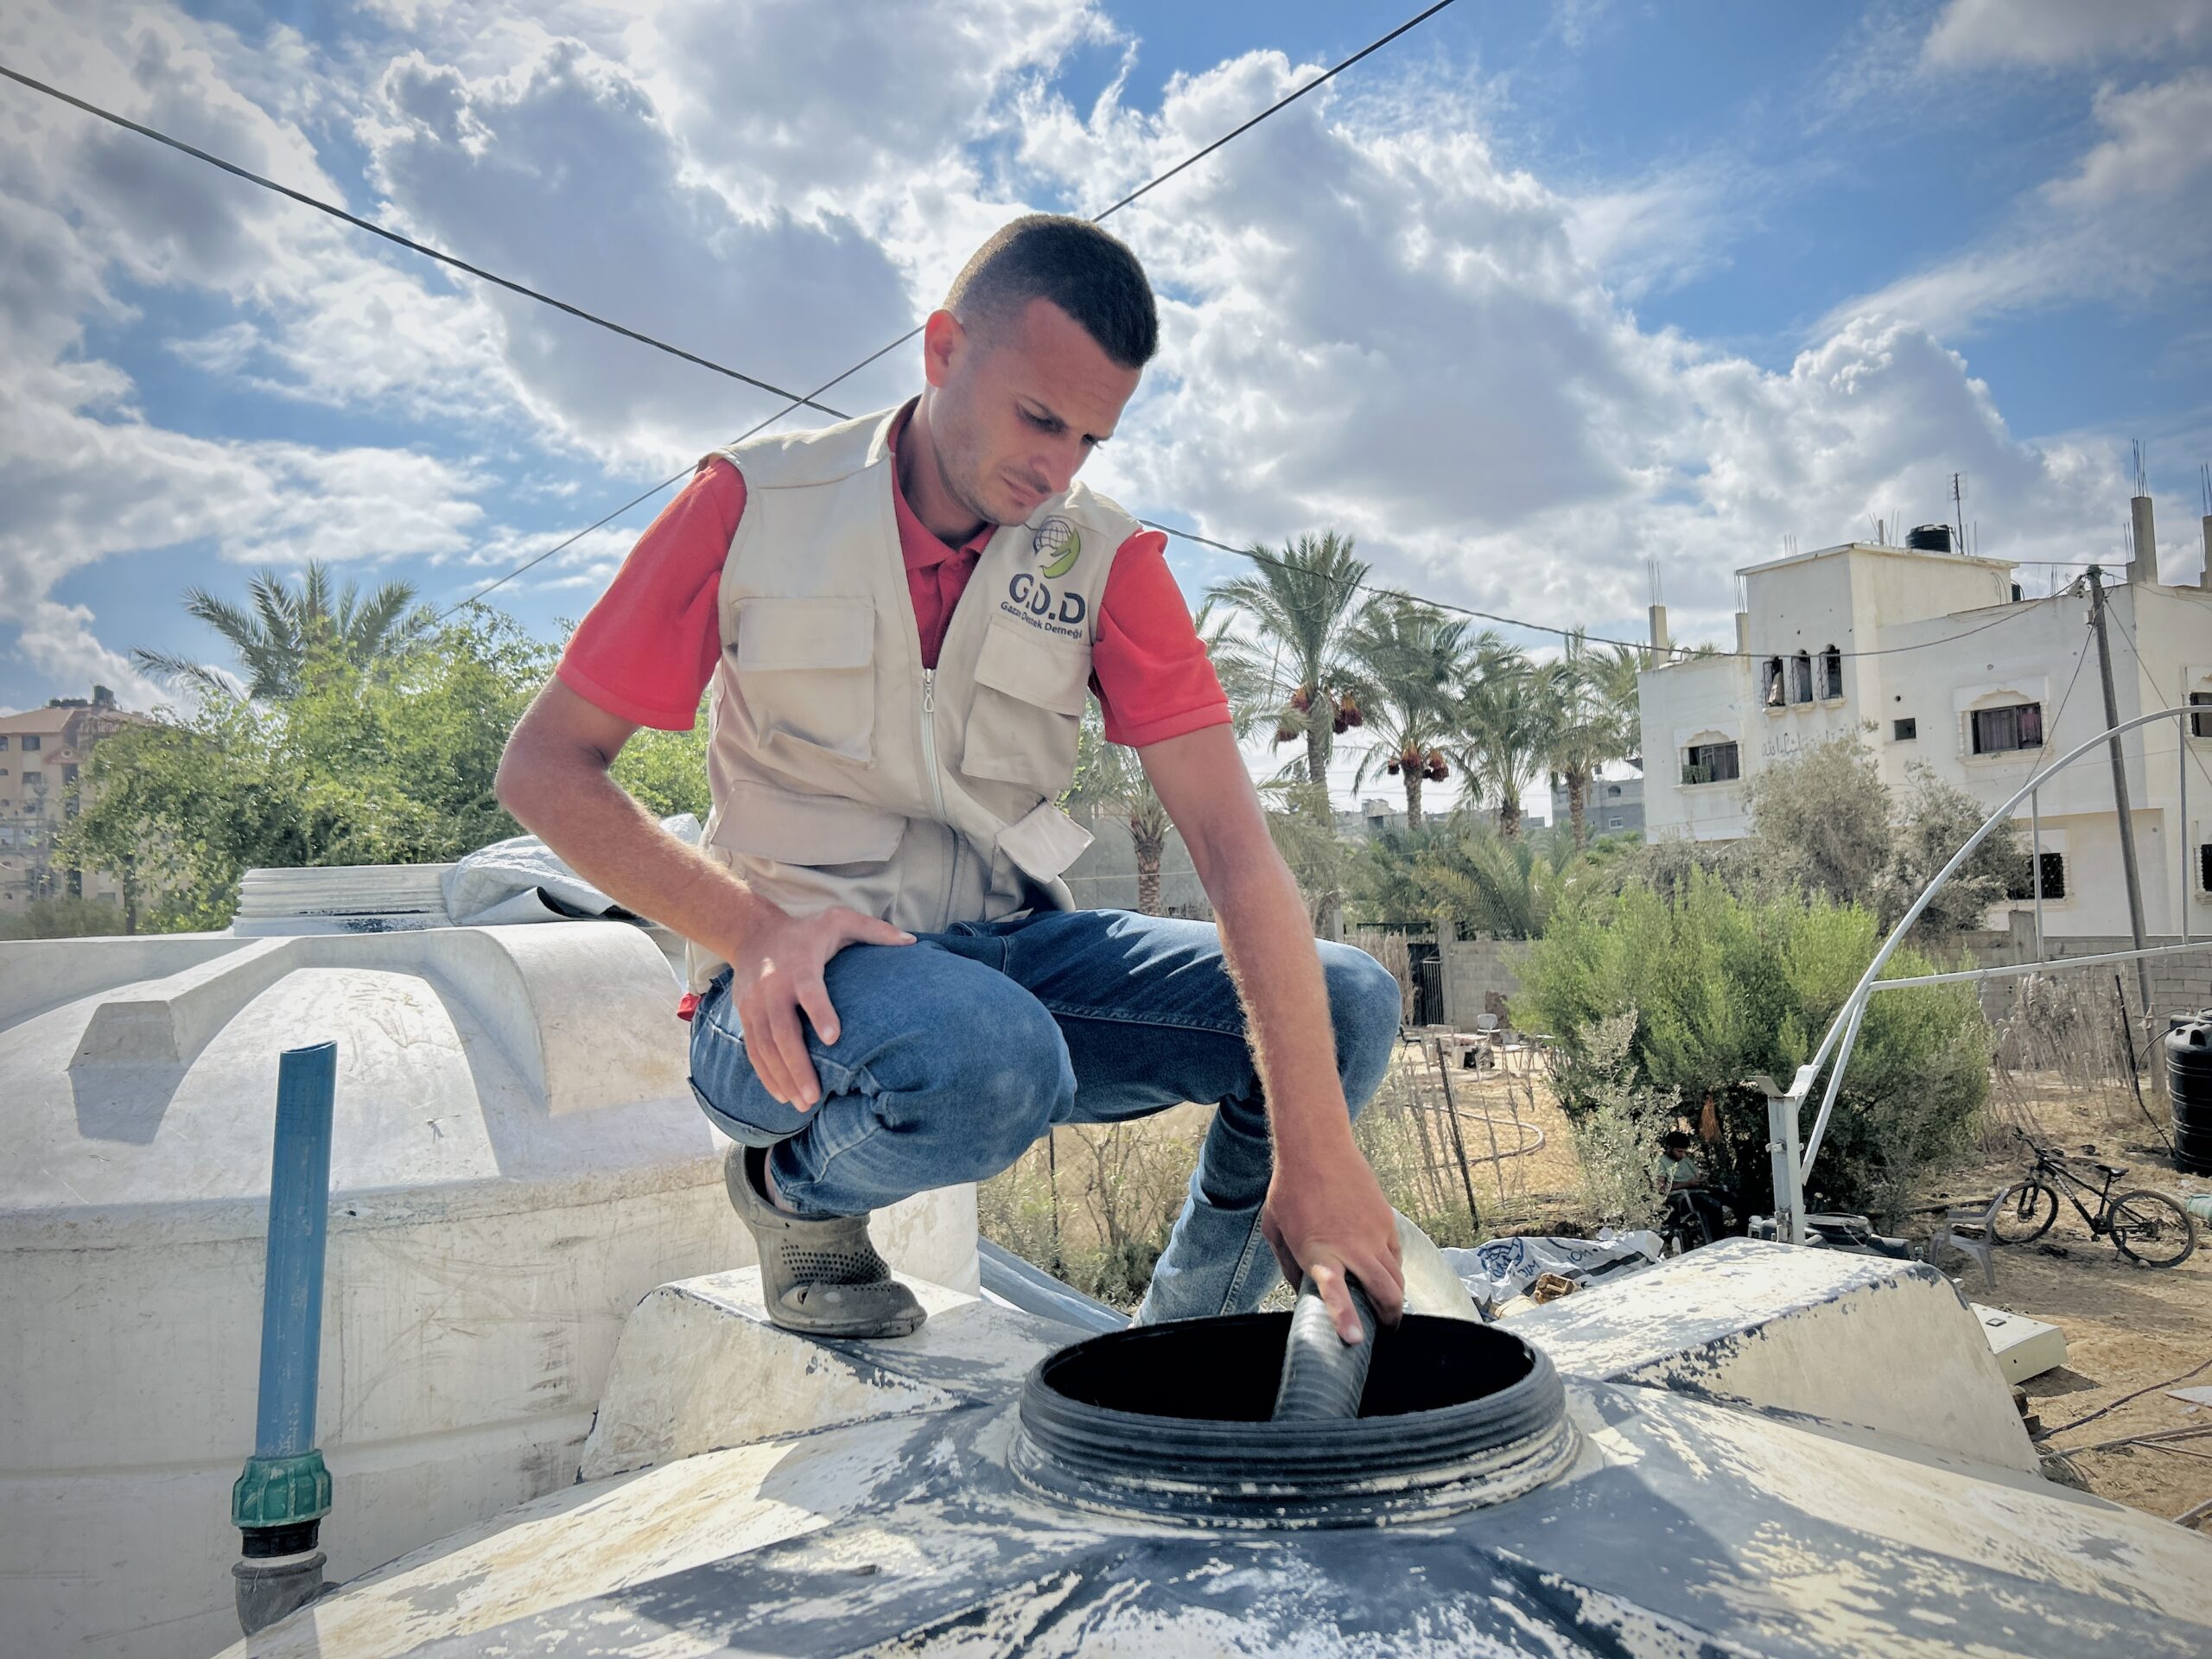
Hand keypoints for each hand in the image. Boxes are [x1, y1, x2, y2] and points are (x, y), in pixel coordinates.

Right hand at [729, 906, 913, 1106]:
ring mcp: (755, 1004)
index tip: (833, 1038)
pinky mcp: (745, 1016)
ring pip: (765, 1046)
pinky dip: (766, 1074)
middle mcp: (773, 987)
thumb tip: (911, 941)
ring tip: (803, 1103)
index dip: (820, 1012)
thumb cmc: (807, 931)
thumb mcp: (839, 919)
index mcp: (800, 965)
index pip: (809, 990)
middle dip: (797, 1065)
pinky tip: (781, 1096)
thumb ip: (874, 929)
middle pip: (782, 1030)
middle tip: (815, 1095)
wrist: (752, 933)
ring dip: (782, 1077)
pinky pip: (753, 1050)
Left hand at [1261, 1146, 1404, 1343]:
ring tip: (1387, 1306)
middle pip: (1385, 1291)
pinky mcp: (1385, 1219)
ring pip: (1397, 1276)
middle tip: (1384, 1328)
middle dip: (1389, 1316)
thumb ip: (1290, 1266)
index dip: (1346, 1317)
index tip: (1356, 1339)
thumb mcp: (1277, 1231)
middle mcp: (1352, 1246)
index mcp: (1319, 1252)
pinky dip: (1392, 1267)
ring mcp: (1373, 1233)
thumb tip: (1303, 1291)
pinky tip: (1381, 1268)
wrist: (1315, 1147)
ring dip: (1394, 1296)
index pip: (1335, 1291)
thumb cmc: (1290, 1189)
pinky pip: (1396, 1253)